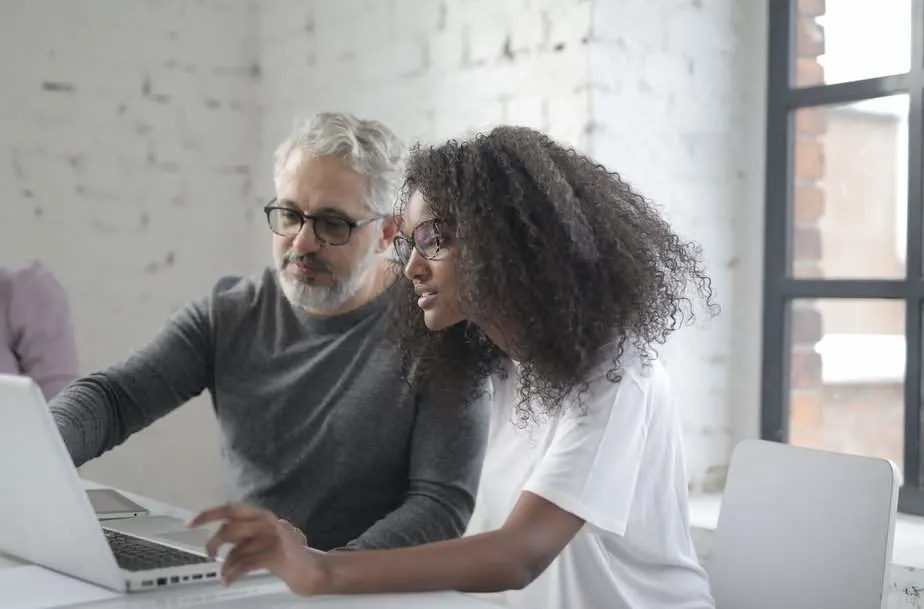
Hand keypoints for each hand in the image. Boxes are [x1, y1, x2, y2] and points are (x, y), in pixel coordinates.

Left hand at [187, 503, 328, 593]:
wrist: (312, 570)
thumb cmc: (285, 555)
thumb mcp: (265, 537)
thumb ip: (245, 534)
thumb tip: (217, 540)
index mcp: (262, 515)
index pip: (231, 509)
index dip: (209, 515)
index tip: (189, 523)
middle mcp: (267, 522)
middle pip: (230, 528)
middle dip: (214, 543)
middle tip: (210, 555)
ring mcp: (273, 538)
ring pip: (236, 550)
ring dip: (226, 566)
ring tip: (225, 575)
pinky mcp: (276, 555)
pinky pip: (244, 564)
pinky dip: (232, 574)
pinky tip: (229, 580)